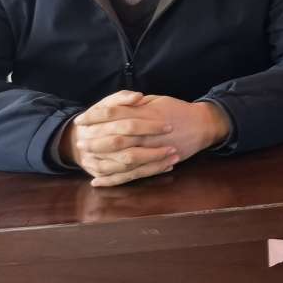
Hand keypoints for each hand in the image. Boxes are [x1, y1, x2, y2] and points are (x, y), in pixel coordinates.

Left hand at [64, 93, 228, 186]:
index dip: (94, 117)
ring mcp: (151, 150)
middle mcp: (146, 133)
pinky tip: (98, 181)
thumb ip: (136, 104)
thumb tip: (115, 105)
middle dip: (94, 141)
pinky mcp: (156, 163)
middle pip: (113, 138)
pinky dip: (113, 180)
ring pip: (120, 159)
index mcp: (144, 114)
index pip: (112, 114)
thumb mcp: (157, 100)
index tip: (80, 121)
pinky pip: (131, 175)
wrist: (203, 126)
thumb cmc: (179, 110)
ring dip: (101, 161)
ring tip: (86, 160)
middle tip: (80, 143)